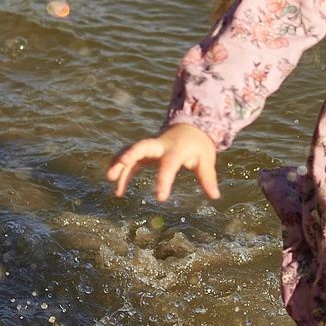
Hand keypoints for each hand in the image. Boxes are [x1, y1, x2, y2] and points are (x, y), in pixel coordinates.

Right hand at [107, 122, 222, 202]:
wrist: (190, 127)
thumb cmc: (198, 145)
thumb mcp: (206, 159)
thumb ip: (208, 177)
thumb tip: (215, 196)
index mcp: (176, 149)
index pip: (169, 165)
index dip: (164, 180)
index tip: (160, 198)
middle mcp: (159, 145)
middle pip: (141, 146)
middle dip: (130, 154)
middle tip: (120, 164)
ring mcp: (149, 147)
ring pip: (130, 152)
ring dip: (119, 163)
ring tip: (110, 179)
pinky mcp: (144, 152)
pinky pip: (130, 161)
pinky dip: (123, 173)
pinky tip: (119, 191)